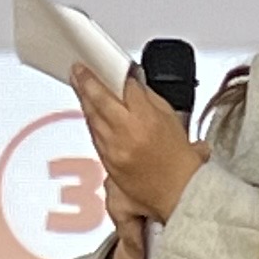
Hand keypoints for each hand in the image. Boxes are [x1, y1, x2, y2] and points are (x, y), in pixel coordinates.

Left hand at [71, 64, 203, 228]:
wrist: (178, 194)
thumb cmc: (180, 162)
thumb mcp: (170, 120)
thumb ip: (148, 99)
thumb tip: (132, 84)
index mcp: (147, 118)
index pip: (125, 86)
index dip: (114, 73)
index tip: (104, 64)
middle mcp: (127, 132)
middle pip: (100, 99)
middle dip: (87, 81)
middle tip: (79, 69)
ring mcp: (114, 148)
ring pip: (92, 117)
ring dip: (84, 99)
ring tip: (79, 84)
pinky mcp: (107, 161)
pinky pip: (94, 135)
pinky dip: (90, 120)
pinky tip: (88, 111)